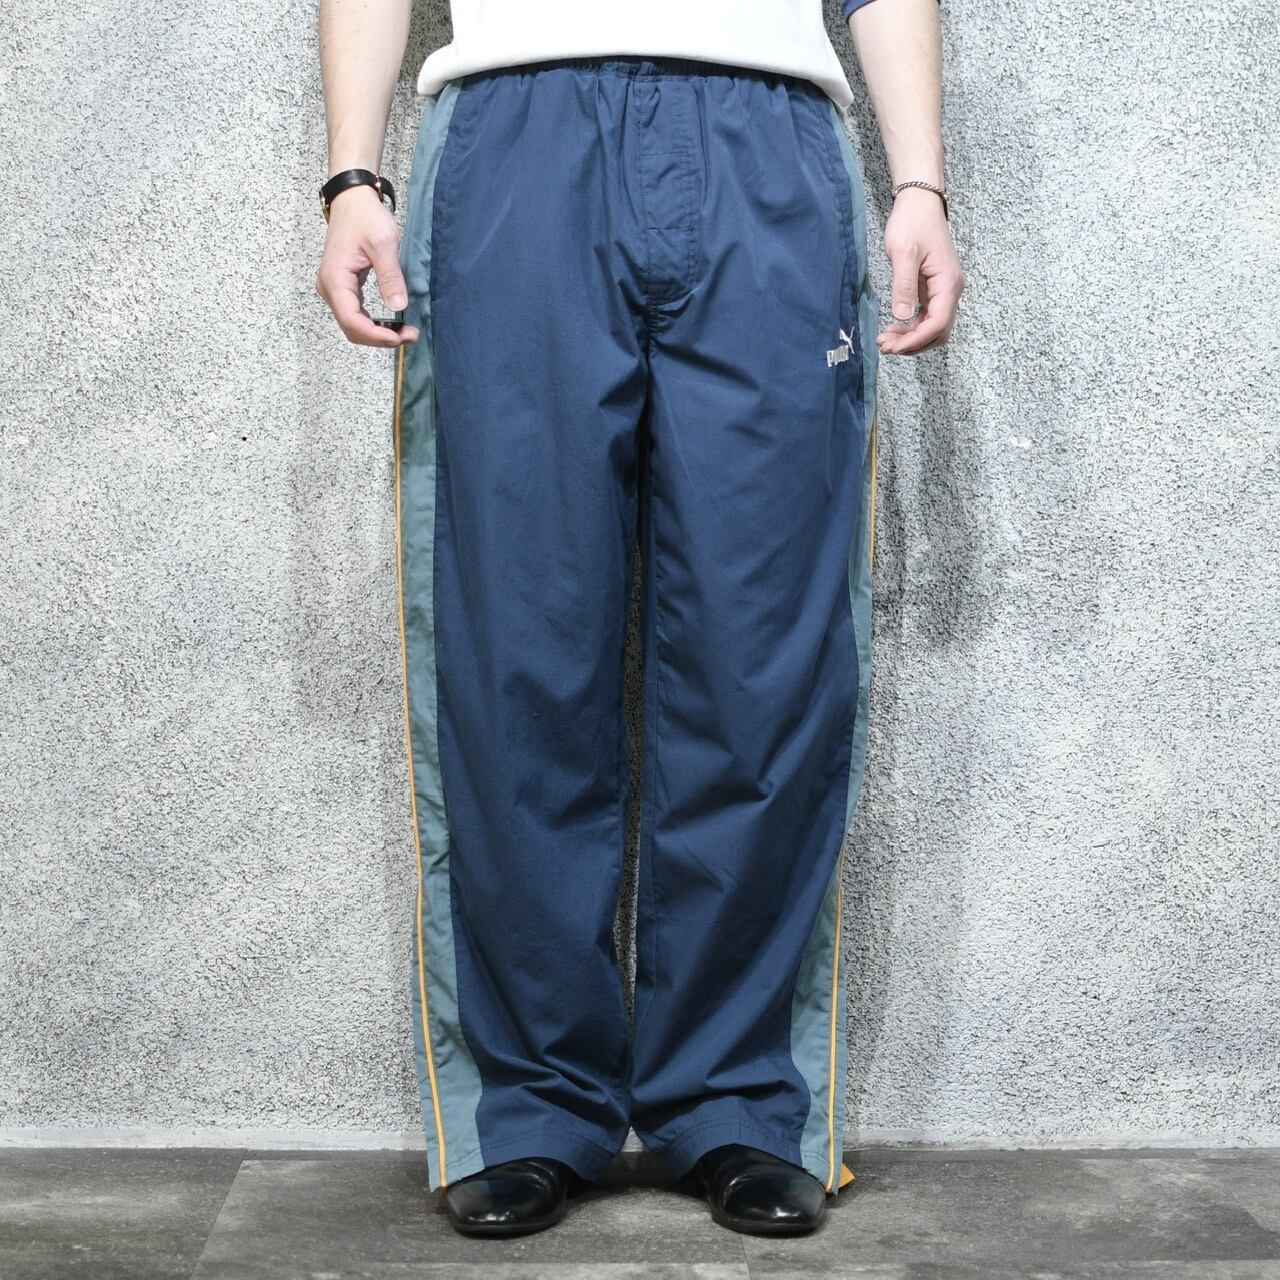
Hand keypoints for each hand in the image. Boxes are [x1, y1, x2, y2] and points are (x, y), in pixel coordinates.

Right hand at [314, 185, 419, 346]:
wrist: (352, 200)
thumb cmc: (365, 217)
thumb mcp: (383, 243)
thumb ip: (390, 276)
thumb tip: (398, 307)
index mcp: (335, 279)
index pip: (351, 320)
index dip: (375, 335)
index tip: (399, 337)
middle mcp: (330, 288)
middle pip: (351, 328)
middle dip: (379, 338)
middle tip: (409, 336)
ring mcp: (334, 289)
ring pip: (353, 325)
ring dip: (378, 334)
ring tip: (405, 333)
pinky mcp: (342, 288)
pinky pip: (355, 315)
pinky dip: (374, 324)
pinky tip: (393, 324)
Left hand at [876, 187, 962, 355]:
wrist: (919, 203)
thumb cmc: (913, 222)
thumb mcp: (904, 252)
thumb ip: (904, 285)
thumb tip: (902, 316)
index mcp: (948, 283)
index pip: (937, 324)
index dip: (915, 340)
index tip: (892, 346)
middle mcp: (951, 290)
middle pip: (938, 332)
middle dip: (913, 344)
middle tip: (885, 346)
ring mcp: (944, 291)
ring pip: (933, 328)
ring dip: (911, 339)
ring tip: (886, 340)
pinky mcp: (934, 290)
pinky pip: (927, 317)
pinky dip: (912, 328)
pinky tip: (894, 329)